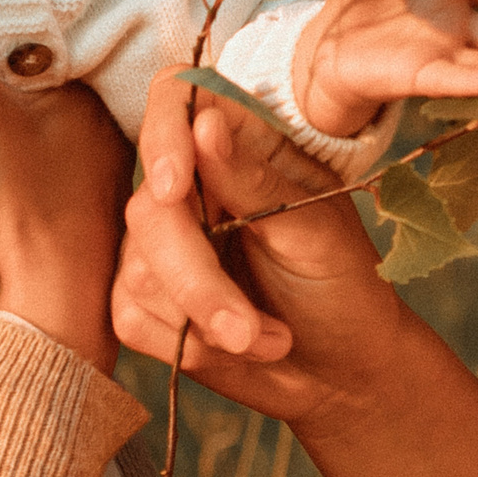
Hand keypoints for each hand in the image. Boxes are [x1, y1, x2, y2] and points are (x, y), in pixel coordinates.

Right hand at [0, 0, 129, 370]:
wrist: (54, 304)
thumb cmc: (28, 209)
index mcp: (97, 94)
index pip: (64, 35)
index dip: (24, 13)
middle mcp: (112, 124)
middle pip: (64, 73)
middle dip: (27, 52)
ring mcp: (104, 164)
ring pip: (64, 111)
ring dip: (32, 95)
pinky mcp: (87, 199)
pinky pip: (63, 144)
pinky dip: (38, 130)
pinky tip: (17, 134)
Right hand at [111, 66, 426, 435]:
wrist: (344, 373)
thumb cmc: (345, 288)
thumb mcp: (316, 233)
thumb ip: (256, 183)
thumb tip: (205, 126)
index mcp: (240, 146)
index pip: (174, 103)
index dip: (163, 136)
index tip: (175, 188)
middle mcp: (192, 186)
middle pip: (149, 210)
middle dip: (196, 280)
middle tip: (247, 328)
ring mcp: (163, 245)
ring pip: (139, 272)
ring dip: (204, 321)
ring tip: (266, 337)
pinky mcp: (146, 301)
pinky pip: (132, 316)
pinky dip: (187, 345)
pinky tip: (235, 349)